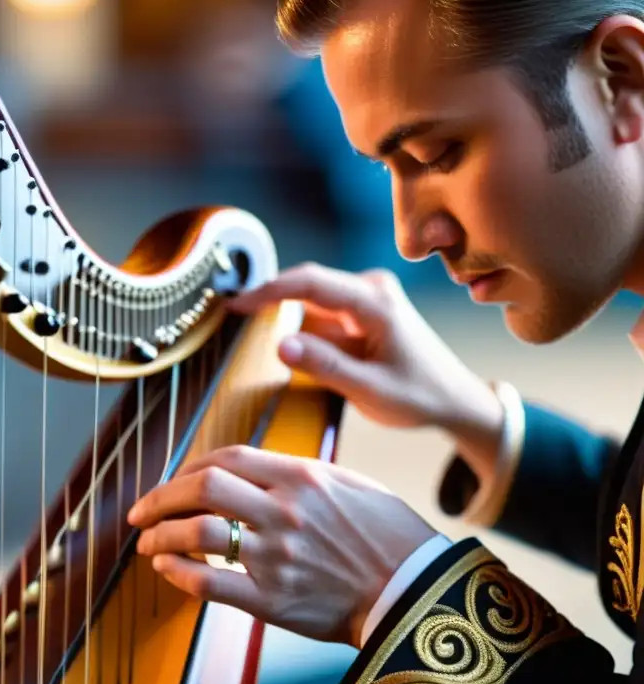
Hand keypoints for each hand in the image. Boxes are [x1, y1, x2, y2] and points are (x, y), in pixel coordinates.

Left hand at [127, 445, 435, 648]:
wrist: (416, 591)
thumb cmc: (388, 535)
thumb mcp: (349, 484)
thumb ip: (297, 474)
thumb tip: (253, 471)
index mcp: (301, 477)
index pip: (227, 458)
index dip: (190, 466)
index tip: (174, 481)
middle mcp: (284, 511)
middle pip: (202, 488)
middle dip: (161, 497)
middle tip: (141, 511)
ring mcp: (276, 555)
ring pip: (198, 533)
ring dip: (161, 535)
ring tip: (147, 542)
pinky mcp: (274, 600)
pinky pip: (211, 584)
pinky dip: (179, 574)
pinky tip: (166, 569)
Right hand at [229, 262, 503, 481]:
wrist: (454, 400)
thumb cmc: (420, 396)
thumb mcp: (370, 389)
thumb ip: (324, 366)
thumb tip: (279, 344)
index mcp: (376, 302)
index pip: (310, 283)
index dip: (268, 290)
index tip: (235, 304)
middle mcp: (370, 289)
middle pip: (306, 285)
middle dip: (268, 300)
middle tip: (230, 316)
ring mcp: (365, 298)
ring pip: (310, 300)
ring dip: (283, 315)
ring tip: (248, 331)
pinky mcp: (360, 311)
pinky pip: (320, 314)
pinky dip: (299, 328)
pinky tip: (282, 345)